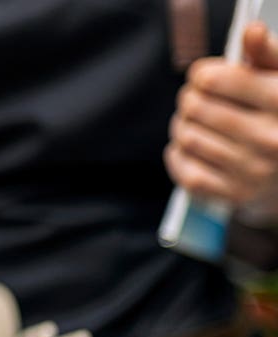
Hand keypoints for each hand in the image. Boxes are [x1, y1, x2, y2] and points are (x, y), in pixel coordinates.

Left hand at [166, 22, 277, 205]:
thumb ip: (266, 53)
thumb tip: (251, 32)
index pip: (215, 79)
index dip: (200, 74)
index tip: (203, 78)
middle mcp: (270, 137)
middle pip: (195, 108)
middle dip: (188, 100)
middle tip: (194, 100)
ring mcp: (253, 170)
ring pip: (187, 138)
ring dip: (181, 127)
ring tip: (192, 123)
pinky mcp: (236, 194)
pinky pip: (186, 172)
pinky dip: (178, 157)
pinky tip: (187, 148)